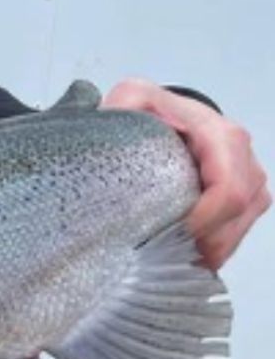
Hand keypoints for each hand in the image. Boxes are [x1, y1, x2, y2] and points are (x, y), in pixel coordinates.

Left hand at [102, 77, 269, 269]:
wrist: (173, 115)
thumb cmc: (153, 112)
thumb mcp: (134, 99)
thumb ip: (122, 105)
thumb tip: (106, 121)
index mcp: (221, 136)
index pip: (228, 191)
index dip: (202, 222)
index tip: (168, 238)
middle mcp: (243, 156)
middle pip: (237, 214)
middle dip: (203, 241)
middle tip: (164, 255)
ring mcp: (250, 177)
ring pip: (240, 227)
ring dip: (208, 249)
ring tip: (171, 259)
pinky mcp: (249, 196)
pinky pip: (238, 231)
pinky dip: (213, 248)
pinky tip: (185, 256)